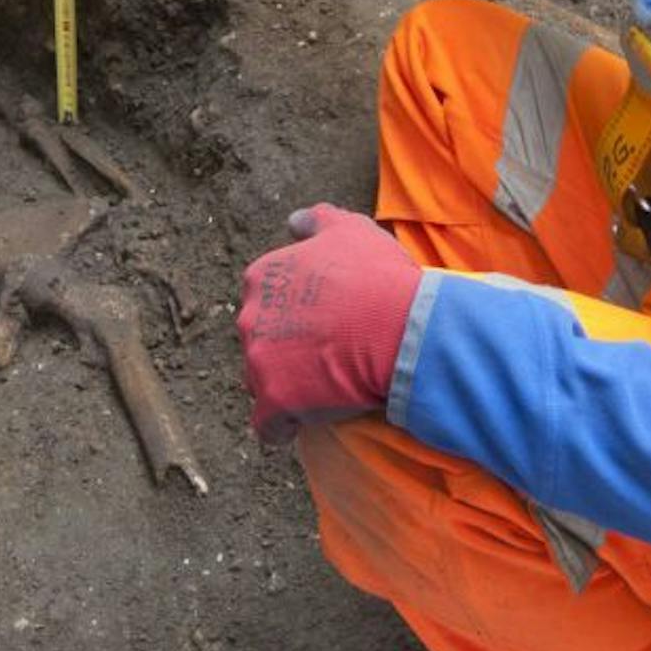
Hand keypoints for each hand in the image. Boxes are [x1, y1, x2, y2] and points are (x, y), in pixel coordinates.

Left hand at [237, 204, 421, 444]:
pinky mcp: (273, 402)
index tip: (323, 324)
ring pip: (261, 383)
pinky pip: (268, 427)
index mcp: (261, 276)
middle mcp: (249, 317)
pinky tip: (302, 426)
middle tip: (326, 356)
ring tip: (323, 389)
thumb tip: (294, 221)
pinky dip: (281, 429)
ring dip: (284, 387)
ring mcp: (258, 362)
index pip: (265, 301)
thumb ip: (316, 220)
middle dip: (284, 351)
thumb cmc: (378, 276)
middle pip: (259, 342)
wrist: (401, 327)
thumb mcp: (350, 229)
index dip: (294, 316)